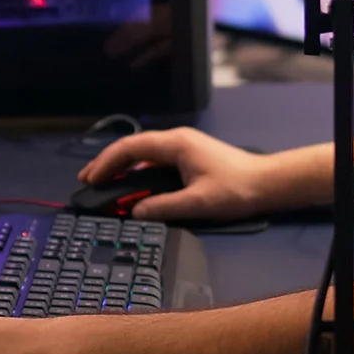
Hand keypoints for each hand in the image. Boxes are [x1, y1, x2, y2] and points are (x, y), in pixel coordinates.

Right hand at [78, 127, 280, 221]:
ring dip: (122, 167)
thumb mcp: (198, 203)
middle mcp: (177, 140)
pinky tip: (130, 185)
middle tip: (87, 180)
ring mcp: (183, 147)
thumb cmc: (236, 189)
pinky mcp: (188, 157)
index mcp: (176, 144)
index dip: (107, 162)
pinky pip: (155, 161)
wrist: (267, 183)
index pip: (131, 148)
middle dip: (108, 162)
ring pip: (143, 153)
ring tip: (102, 182)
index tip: (91, 179)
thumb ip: (163, 207)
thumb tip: (134, 212)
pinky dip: (138, 171)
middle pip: (133, 147)